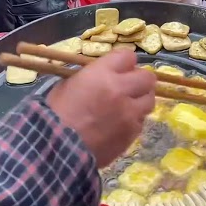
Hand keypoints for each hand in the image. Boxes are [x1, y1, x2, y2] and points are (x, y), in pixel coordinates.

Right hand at [46, 50, 156, 167]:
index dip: (125, 63)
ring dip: (140, 101)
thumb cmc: (56, 113)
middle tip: (130, 87)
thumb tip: (104, 76)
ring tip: (127, 107)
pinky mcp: (132, 133)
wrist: (57, 148)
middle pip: (147, 77)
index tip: (120, 68)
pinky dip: (133, 121)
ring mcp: (129, 113)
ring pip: (149, 100)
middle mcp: (121, 90)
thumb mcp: (69, 84)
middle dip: (140, 80)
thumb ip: (92, 77)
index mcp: (102, 74)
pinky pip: (140, 122)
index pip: (128, 56)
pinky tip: (119, 125)